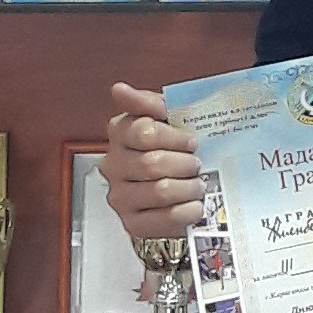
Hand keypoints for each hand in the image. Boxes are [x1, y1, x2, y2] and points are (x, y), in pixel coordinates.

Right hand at [102, 82, 204, 241]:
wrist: (173, 185)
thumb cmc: (171, 147)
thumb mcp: (166, 116)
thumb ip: (146, 102)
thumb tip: (119, 90)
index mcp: (120, 134)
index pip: (144, 133)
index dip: (175, 137)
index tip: (191, 141)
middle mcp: (114, 165)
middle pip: (153, 163)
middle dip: (184, 163)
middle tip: (197, 164)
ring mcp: (120, 196)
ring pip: (160, 191)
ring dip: (188, 187)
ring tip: (198, 184)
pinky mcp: (133, 223)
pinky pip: (163, 219)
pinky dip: (186, 211)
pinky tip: (194, 205)